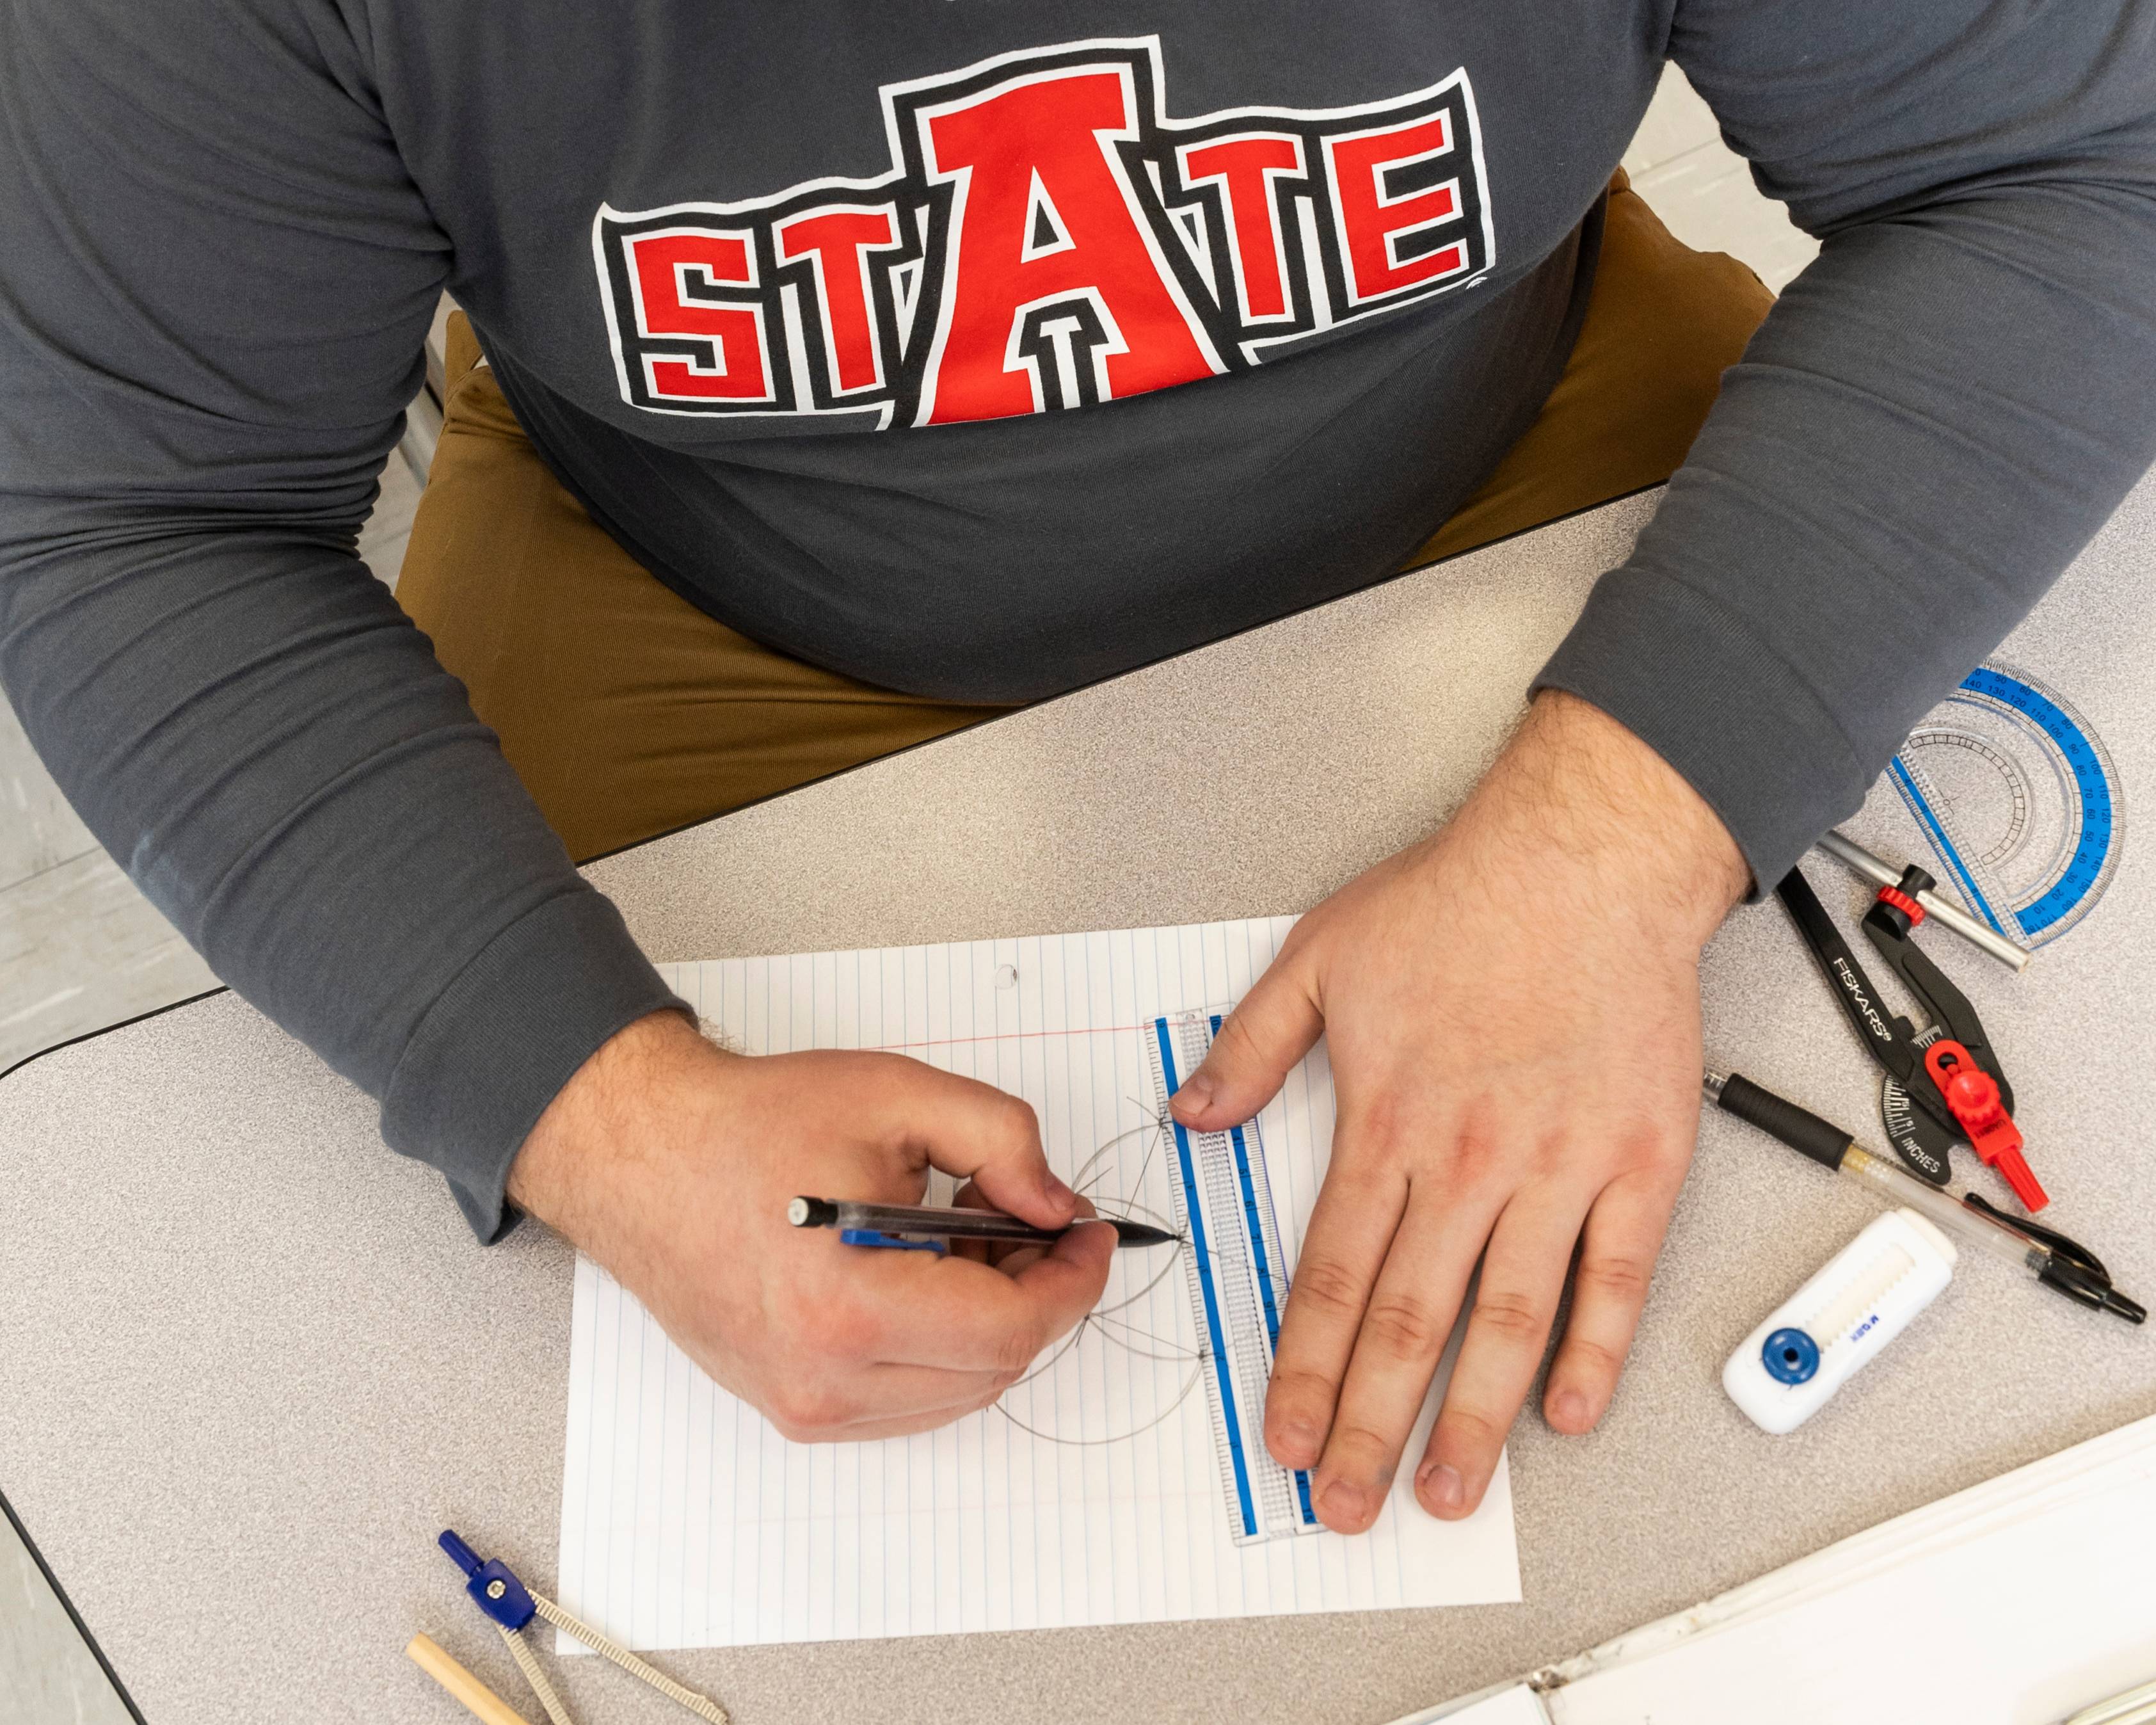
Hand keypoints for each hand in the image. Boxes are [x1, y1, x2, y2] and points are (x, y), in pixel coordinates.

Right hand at [509, 1012, 1115, 1441]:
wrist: (645, 1157)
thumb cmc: (751, 1127)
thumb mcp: (895, 1095)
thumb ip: (1000, 1139)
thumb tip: (1055, 1204)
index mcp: (849, 1307)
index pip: (1013, 1330)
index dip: (1073, 1280)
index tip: (1088, 1233)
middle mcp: (824, 1379)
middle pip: (996, 1368)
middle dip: (1037, 1293)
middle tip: (1030, 1220)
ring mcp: (806, 1405)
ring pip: (959, 1391)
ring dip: (992, 1322)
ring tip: (969, 1239)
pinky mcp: (795, 1408)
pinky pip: (911, 1398)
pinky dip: (944, 1345)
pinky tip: (927, 1275)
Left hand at [1170, 691, 1747, 1529]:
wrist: (1586, 858)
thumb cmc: (1459, 900)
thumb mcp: (1320, 957)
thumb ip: (1250, 1048)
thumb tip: (1191, 1114)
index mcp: (1388, 1124)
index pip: (1329, 1280)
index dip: (1303, 1372)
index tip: (1286, 1439)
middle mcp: (1470, 1164)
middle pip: (1407, 1325)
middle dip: (1370, 1427)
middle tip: (1349, 1505)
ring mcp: (1559, 1171)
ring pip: (1507, 1323)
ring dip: (1474, 1420)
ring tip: (1446, 1491)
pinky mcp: (1638, 1163)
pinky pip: (1615, 1278)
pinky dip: (1595, 1351)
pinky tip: (1570, 1411)